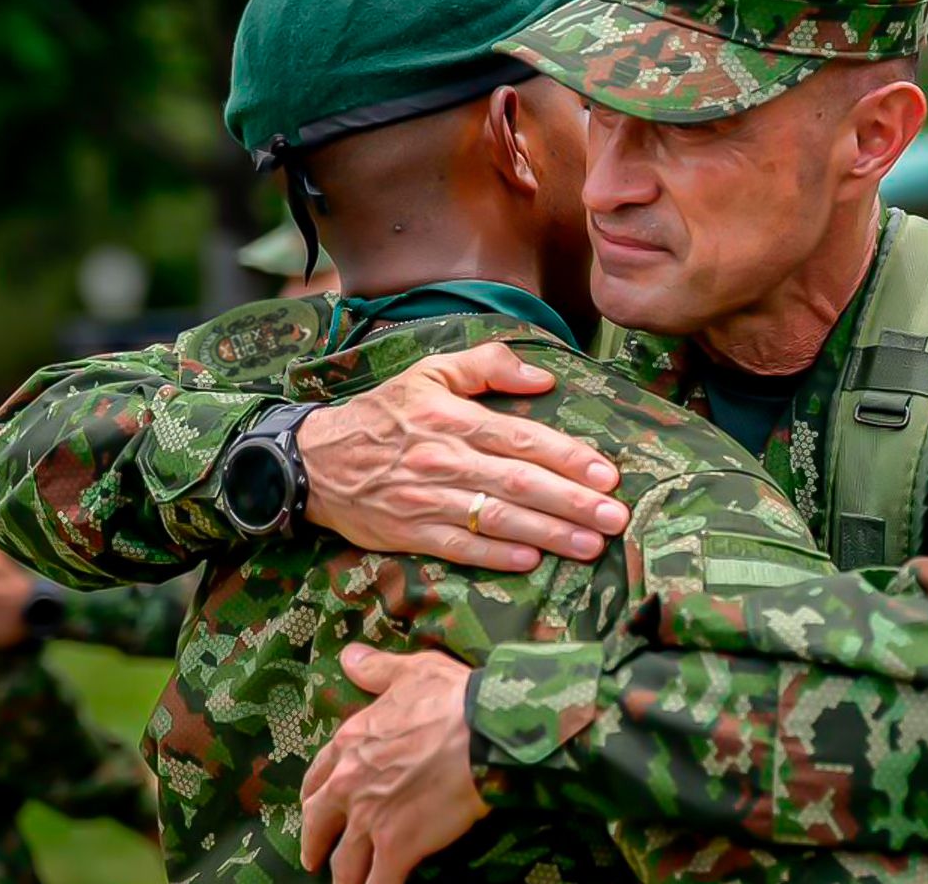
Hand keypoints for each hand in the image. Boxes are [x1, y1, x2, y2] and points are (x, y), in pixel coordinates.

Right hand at [298, 343, 628, 572]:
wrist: (311, 460)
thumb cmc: (381, 414)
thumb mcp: (429, 372)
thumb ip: (489, 365)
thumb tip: (543, 379)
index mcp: (454, 420)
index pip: (524, 439)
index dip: (569, 458)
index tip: (608, 475)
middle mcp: (445, 460)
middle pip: (521, 483)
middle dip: (574, 503)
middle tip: (616, 518)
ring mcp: (427, 500)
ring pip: (498, 518)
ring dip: (549, 534)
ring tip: (592, 545)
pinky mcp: (410, 533)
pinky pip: (460, 548)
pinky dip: (497, 556)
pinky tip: (532, 562)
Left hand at [300, 645, 486, 883]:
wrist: (486, 731)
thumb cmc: (452, 698)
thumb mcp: (411, 672)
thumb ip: (376, 669)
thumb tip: (349, 657)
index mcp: (350, 743)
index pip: (317, 776)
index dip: (314, 795)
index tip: (314, 806)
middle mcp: (350, 785)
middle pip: (318, 824)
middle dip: (315, 844)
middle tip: (313, 858)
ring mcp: (372, 820)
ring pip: (345, 863)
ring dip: (345, 878)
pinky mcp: (399, 847)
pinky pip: (378, 883)